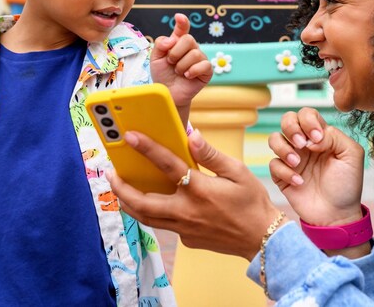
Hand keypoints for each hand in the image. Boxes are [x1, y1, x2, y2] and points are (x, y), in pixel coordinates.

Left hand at [107, 129, 282, 260]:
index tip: (130, 136)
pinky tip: (151, 201)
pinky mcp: (187, 239)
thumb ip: (211, 154)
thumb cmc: (252, 202)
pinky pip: (163, 224)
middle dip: (121, 188)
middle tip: (110, 174)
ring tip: (120, 188)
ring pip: (146, 218)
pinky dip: (151, 212)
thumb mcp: (237, 172)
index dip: (147, 148)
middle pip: (143, 203)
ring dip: (129, 203)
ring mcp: (185, 228)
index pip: (168, 165)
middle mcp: (187, 211)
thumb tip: (191, 134)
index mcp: (200, 190)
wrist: (263, 239)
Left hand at [150, 13, 211, 109]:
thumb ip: (160, 44)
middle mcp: (191, 48)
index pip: (183, 29)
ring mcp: (200, 58)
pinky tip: (187, 76)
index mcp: (178, 42)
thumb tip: (171, 40)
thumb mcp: (155, 58)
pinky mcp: (207, 70)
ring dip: (181, 65)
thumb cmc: (163, 74)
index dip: (182, 22)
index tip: (179, 17)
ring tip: (178, 72)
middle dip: (176, 52)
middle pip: (188, 39)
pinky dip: (192, 71)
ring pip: (194, 53)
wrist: (168, 93)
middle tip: (171, 62)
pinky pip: (204, 65)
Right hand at [269, 108, 364, 226]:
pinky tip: (299, 182)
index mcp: (321, 136)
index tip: (317, 138)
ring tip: (298, 163)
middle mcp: (304, 144)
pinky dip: (285, 171)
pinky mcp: (281, 175)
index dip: (308, 121)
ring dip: (284, 148)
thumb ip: (334, 136)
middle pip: (287, 120)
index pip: (307, 114)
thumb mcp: (351, 155)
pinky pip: (273, 164)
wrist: (337, 215)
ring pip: (274, 138)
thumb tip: (311, 137)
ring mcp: (291, 159)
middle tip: (302, 145)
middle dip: (291, 128)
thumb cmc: (347, 185)